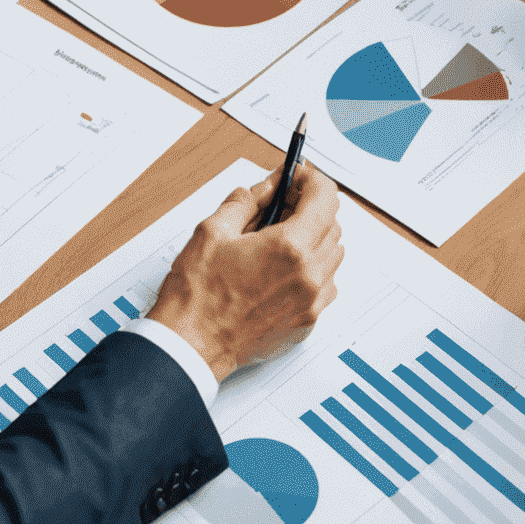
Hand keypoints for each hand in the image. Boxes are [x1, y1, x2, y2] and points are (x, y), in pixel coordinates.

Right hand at [147, 163, 342, 379]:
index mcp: (288, 247)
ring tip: (278, 239)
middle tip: (281, 204)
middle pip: (332, 223)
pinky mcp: (307, 321)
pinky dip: (311, 268)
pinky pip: (324, 284)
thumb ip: (246, 201)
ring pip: (332, 254)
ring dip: (313, 238)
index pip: (325, 197)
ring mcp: (311, 301)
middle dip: (309, 207)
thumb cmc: (197, 297)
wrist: (191, 347)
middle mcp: (308, 275)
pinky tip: (280, 269)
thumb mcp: (212, 231)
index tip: (297, 176)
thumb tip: (266, 187)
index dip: (311, 179)